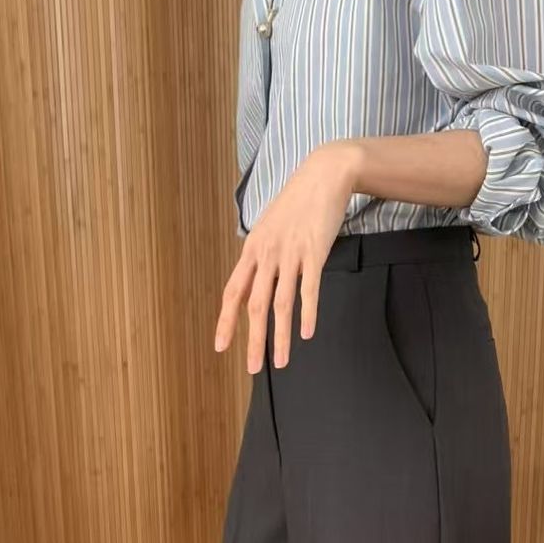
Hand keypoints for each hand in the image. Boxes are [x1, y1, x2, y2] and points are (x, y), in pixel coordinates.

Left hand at [215, 141, 361, 372]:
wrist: (323, 175)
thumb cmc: (297, 203)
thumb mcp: (269, 228)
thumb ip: (260, 257)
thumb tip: (254, 283)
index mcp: (252, 249)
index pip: (233, 292)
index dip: (225, 321)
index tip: (221, 346)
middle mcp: (266, 254)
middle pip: (255, 305)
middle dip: (252, 340)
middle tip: (252, 367)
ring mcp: (290, 254)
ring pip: (281, 303)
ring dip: (279, 336)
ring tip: (279, 361)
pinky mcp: (313, 252)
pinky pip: (309, 289)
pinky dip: (307, 313)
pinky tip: (306, 333)